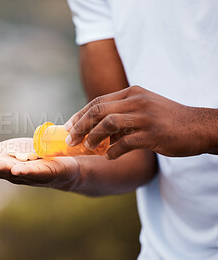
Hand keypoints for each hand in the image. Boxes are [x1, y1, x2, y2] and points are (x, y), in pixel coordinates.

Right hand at [0, 138, 80, 190]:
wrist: (63, 163)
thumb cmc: (31, 159)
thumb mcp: (5, 152)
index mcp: (4, 167)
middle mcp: (15, 174)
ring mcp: (32, 175)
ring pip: (15, 172)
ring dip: (2, 169)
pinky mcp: (49, 173)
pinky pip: (37, 172)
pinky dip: (27, 171)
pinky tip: (17, 168)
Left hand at [65, 85, 217, 158]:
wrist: (199, 126)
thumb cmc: (168, 119)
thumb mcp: (144, 107)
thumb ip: (122, 113)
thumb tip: (97, 130)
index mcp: (132, 93)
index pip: (98, 101)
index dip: (80, 115)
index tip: (68, 127)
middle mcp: (136, 101)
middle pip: (98, 110)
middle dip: (80, 126)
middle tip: (70, 140)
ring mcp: (145, 117)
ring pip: (108, 124)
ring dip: (93, 137)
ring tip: (87, 147)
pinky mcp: (153, 134)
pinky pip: (125, 143)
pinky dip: (113, 151)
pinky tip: (109, 157)